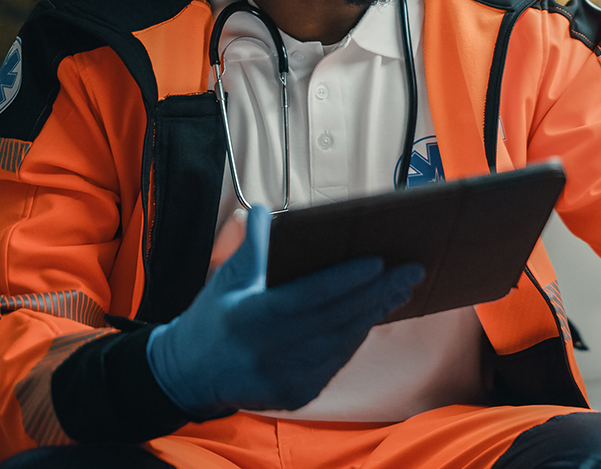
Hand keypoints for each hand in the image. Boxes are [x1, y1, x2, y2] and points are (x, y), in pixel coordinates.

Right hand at [146, 205, 422, 418]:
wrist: (189, 376)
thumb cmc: (211, 319)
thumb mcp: (226, 278)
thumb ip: (250, 245)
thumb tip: (261, 208)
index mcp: (253, 318)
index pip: (309, 296)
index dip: (345, 279)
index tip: (377, 261)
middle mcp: (272, 352)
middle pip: (337, 318)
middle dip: (378, 292)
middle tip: (411, 269)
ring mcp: (287, 377)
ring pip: (343, 341)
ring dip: (375, 312)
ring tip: (402, 287)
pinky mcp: (298, 393)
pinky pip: (337, 360)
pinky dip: (358, 335)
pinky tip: (376, 312)